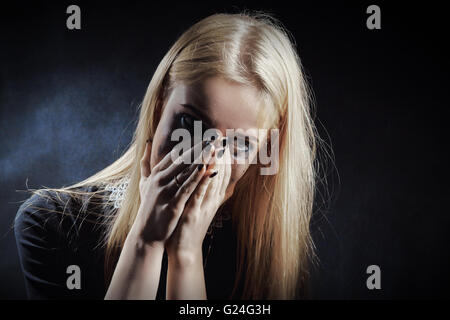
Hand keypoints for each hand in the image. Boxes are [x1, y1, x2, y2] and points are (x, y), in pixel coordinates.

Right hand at [130, 139, 214, 248]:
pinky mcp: (173, 203)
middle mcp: (160, 180)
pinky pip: (186, 188)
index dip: (191, 143)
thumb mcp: (144, 183)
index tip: (204, 135)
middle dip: (199, 147)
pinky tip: (207, 169)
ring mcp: (165, 191)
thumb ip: (145, 163)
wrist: (146, 233)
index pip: (175, 154)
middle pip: (182, 159)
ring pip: (185, 171)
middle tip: (213, 136)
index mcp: (156, 173)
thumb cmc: (148, 207)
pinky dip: (196, 177)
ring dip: (201, 159)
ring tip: (214, 148)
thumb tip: (147, 144)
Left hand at [165, 137, 231, 262]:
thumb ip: (204, 190)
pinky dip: (202, 182)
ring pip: (210, 182)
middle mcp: (210, 200)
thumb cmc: (189, 224)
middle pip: (217, 175)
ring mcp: (203, 206)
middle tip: (221, 138)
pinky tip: (204, 170)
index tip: (221, 140)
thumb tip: (209, 176)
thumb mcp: (198, 204)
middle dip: (220, 156)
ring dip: (214, 165)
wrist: (183, 248)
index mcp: (210, 197)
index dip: (221, 157)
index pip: (218, 173)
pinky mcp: (193, 213)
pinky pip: (199, 194)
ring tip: (216, 147)